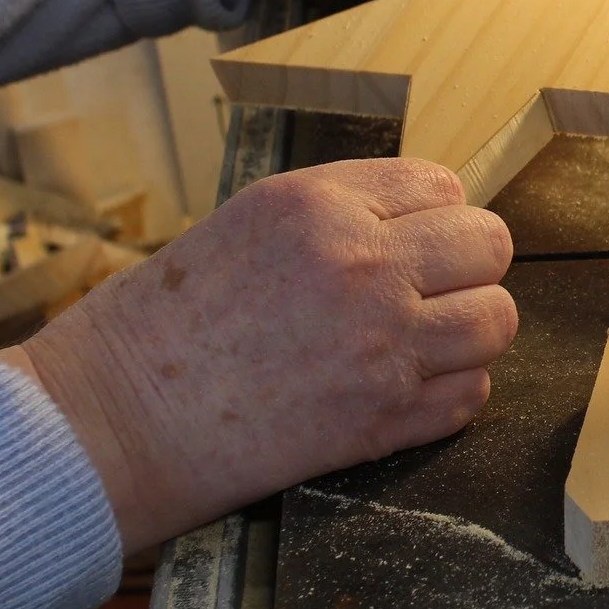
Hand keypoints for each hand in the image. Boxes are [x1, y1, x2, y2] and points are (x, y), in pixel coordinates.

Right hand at [0, 159, 515, 551]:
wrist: (112, 421)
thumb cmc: (161, 325)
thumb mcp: (246, 224)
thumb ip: (338, 214)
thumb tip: (419, 220)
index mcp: (321, 205)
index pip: (445, 186)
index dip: (436, 216)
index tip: (418, 241)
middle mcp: (363, 266)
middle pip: (488, 246)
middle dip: (467, 267)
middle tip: (431, 291)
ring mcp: (382, 345)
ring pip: (495, 320)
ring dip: (469, 331)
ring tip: (424, 341)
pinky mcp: (383, 419)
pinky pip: (470, 394)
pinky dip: (451, 393)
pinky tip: (406, 390)